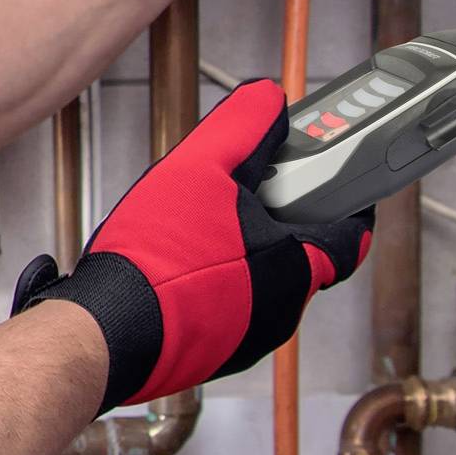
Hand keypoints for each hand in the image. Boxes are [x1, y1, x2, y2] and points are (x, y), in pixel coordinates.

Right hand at [10, 81, 371, 412]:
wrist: (105, 330)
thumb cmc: (156, 260)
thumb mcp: (201, 166)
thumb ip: (244, 126)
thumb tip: (269, 100)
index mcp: (296, 268)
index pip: (350, 235)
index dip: (345, 201)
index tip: (330, 179)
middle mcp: (281, 313)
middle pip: (302, 255)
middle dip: (279, 220)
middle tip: (245, 191)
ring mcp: (247, 340)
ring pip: (262, 284)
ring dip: (241, 253)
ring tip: (198, 226)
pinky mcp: (212, 354)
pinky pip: (227, 308)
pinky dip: (213, 283)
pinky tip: (176, 263)